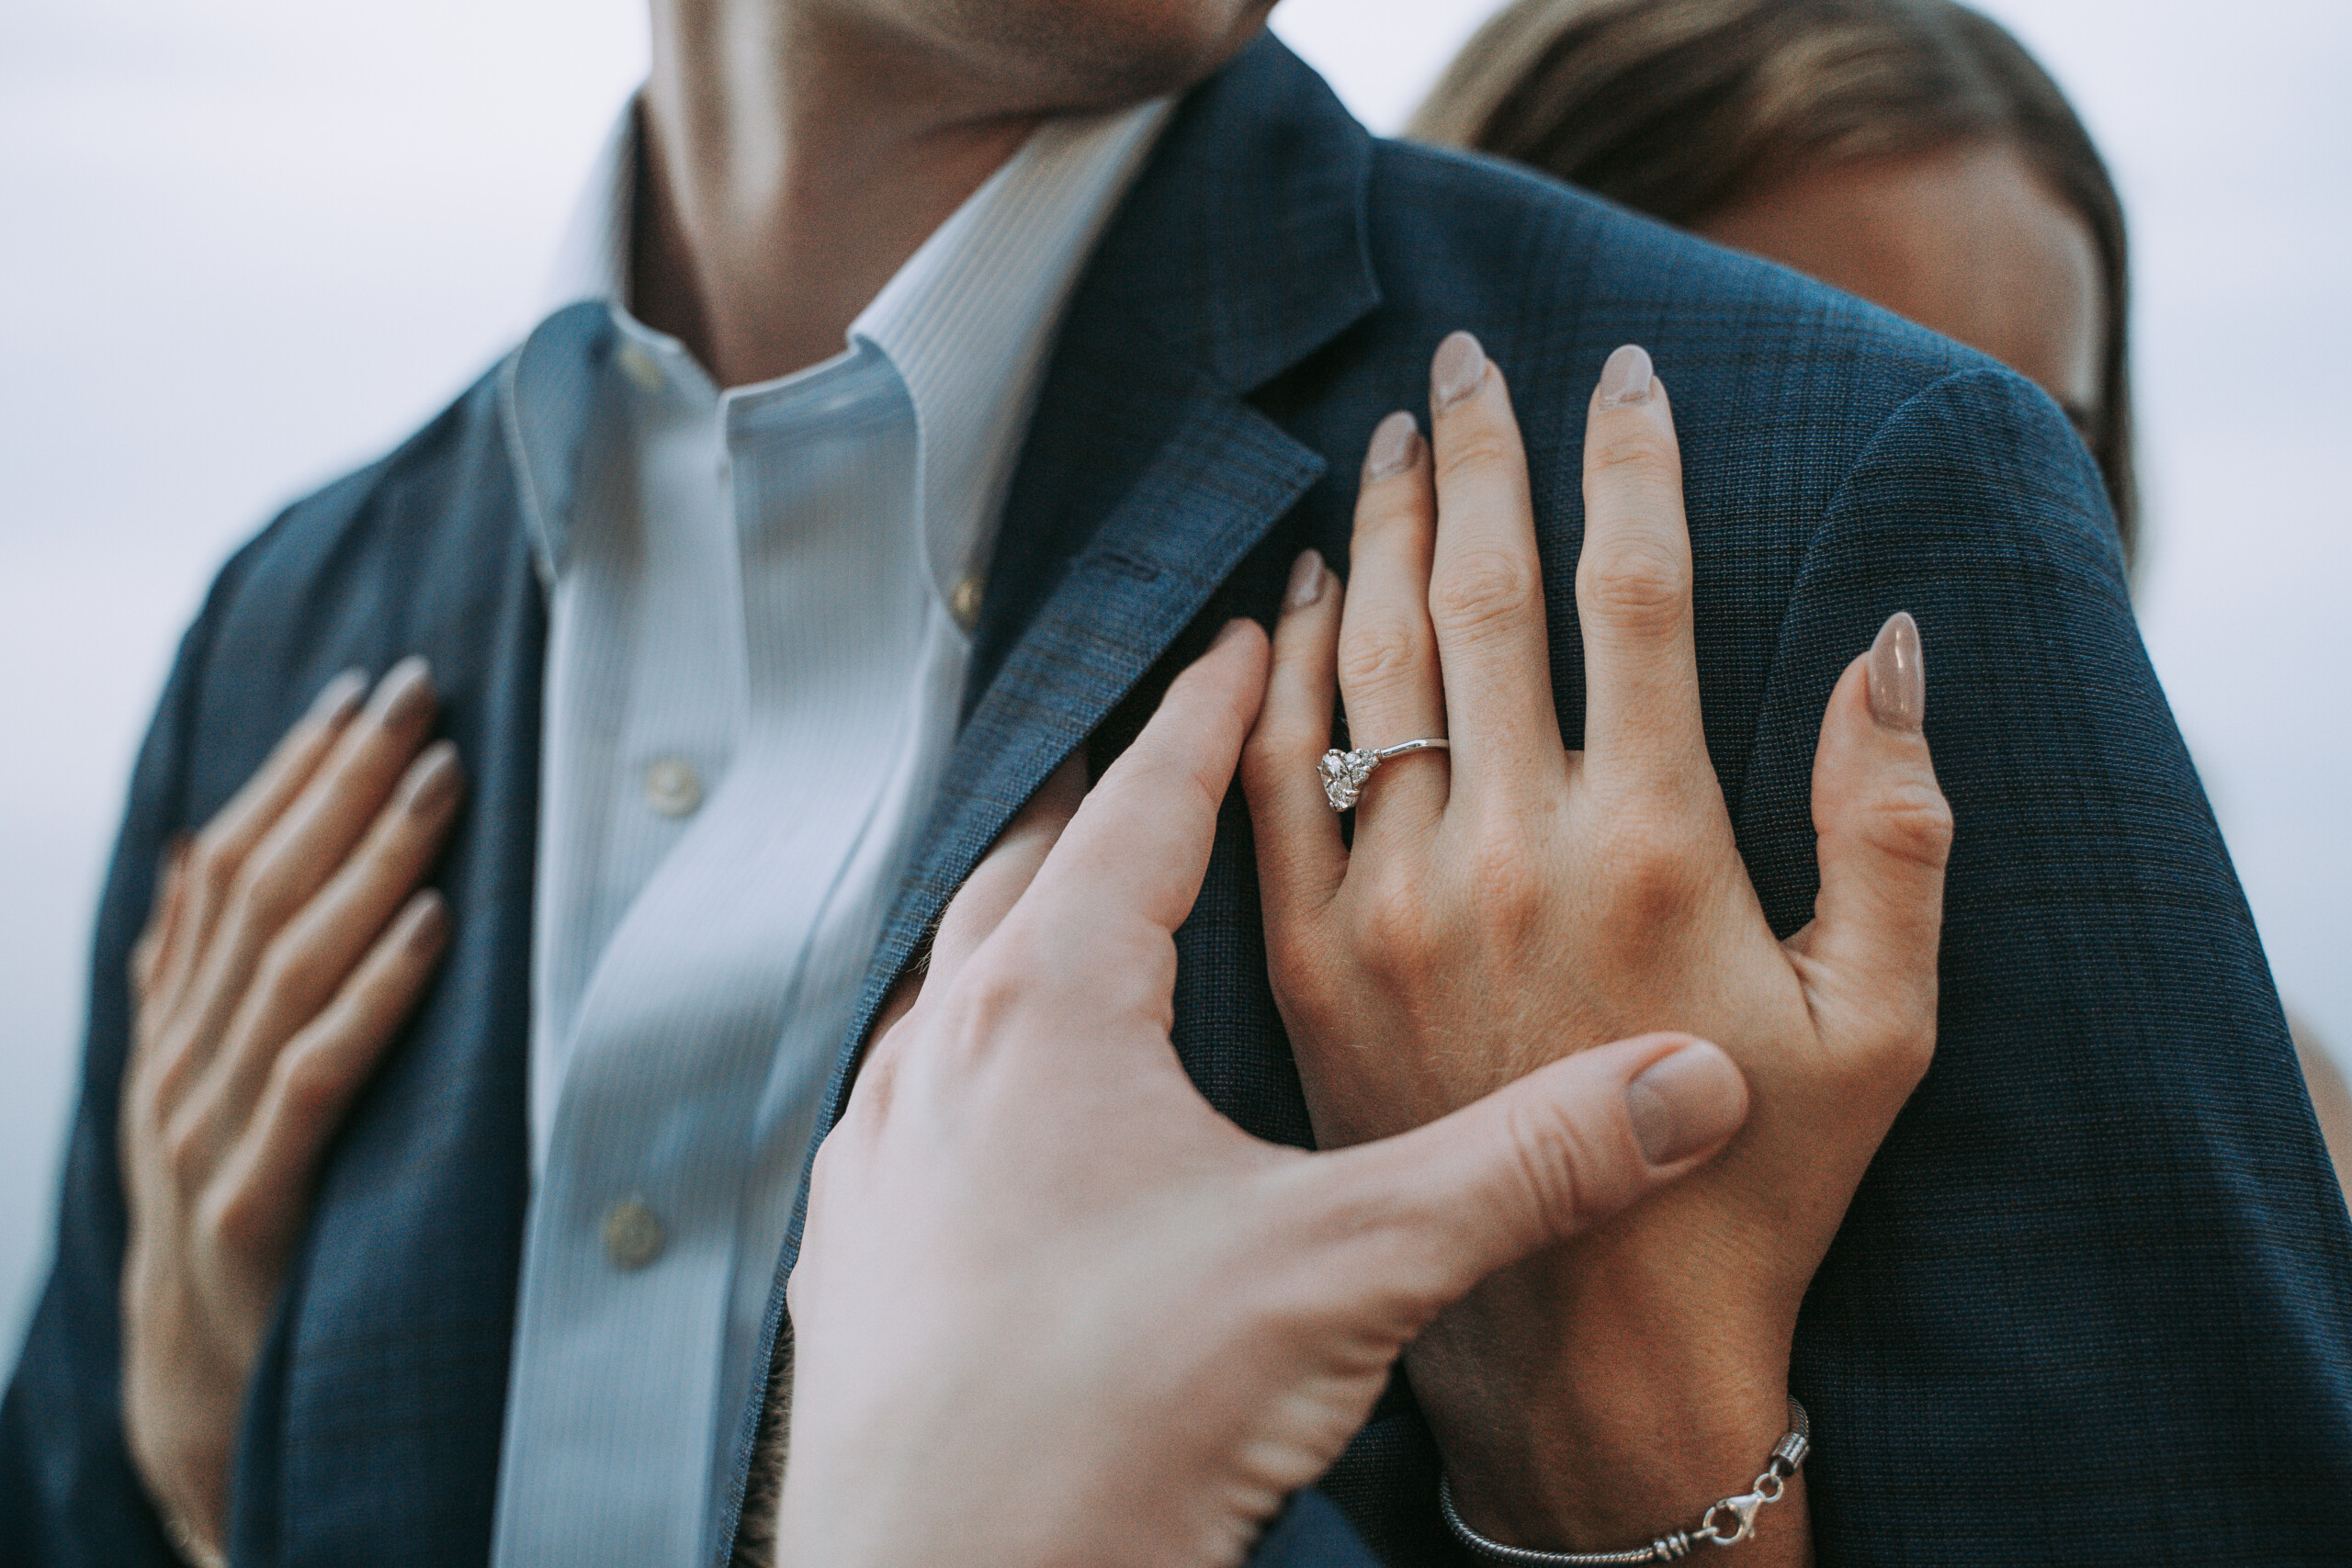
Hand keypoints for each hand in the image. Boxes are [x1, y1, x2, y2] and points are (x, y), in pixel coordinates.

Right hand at [119, 659, 462, 1560]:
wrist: (201, 1395)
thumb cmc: (244, 1213)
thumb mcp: (221, 1088)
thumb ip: (225, 984)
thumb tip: (224, 857)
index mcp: (173, 1023)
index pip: (224, 866)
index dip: (290, 771)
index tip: (362, 687)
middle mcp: (177, 1061)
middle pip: (259, 892)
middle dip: (341, 780)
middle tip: (422, 690)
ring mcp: (206, 1132)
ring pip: (289, 966)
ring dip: (371, 859)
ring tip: (445, 775)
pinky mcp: (255, 1205)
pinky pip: (318, 1079)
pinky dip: (376, 994)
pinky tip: (433, 927)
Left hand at [774, 622, 1750, 1567]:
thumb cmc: (1122, 1417)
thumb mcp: (1349, 1275)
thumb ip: (1527, 1165)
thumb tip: (1696, 1084)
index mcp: (1051, 1005)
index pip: (1142, 802)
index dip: (1207, 709)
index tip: (1247, 631)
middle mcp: (942, 1046)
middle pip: (1028, 860)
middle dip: (1105, 785)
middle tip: (1162, 731)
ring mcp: (881, 1144)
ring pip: (953, 970)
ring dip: (1023, 905)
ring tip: (1076, 884)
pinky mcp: (855, 1237)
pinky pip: (911, 1078)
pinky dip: (969, 1031)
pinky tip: (1000, 1085)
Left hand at [1240, 337, 1951, 1553]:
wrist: (1576, 1363)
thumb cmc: (1739, 1211)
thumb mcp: (1865, 1039)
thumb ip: (1893, 830)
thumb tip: (1886, 658)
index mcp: (1637, 852)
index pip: (1621, 598)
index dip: (1616, 466)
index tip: (1606, 372)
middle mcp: (1490, 860)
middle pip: (1472, 605)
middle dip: (1473, 465)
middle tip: (1461, 367)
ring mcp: (1384, 912)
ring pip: (1359, 674)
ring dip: (1376, 544)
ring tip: (1387, 451)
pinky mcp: (1304, 974)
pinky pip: (1266, 786)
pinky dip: (1273, 681)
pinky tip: (1291, 606)